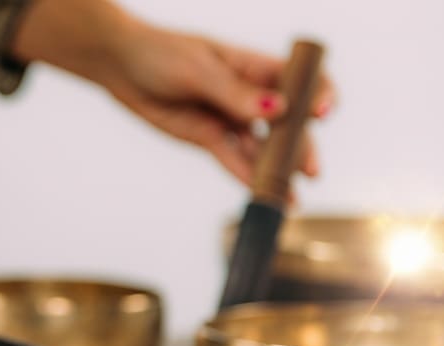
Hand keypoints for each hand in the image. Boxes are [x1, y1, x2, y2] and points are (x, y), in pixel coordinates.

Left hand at [13, 0, 335, 186]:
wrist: (120, 66)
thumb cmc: (160, 53)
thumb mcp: (199, 70)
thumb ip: (237, 94)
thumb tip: (280, 110)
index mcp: (254, 65)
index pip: (301, 79)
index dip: (318, 95)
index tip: (323, 113)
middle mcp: (249, 93)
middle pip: (287, 122)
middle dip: (301, 146)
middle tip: (310, 170)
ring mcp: (231, 117)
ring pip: (262, 146)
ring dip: (277, 169)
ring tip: (290, 194)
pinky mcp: (210, 137)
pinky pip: (235, 159)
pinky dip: (250, 176)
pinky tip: (266, 194)